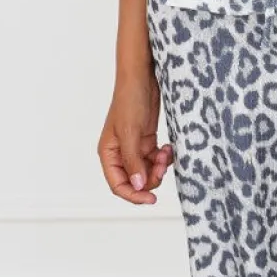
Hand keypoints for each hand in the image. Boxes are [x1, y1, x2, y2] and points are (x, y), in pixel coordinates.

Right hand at [97, 70, 173, 204]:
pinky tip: (167, 148)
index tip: (152, 199)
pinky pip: (155, 159)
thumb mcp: (131, 132)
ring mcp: (134, 147)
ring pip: (147, 171)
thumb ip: (134, 161)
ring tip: (166, 153)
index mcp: (109, 154)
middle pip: (135, 181)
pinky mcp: (146, 140)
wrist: (142, 78)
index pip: (118, 185)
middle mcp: (120, 154)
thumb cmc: (130, 100)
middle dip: (151, 178)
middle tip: (162, 165)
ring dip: (159, 167)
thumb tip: (138, 186)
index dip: (134, 195)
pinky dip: (163, 158)